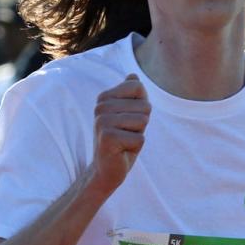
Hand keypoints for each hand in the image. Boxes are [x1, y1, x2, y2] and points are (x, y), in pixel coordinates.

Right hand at [90, 74, 149, 193]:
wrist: (107, 169)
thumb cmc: (122, 140)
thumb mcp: (130, 114)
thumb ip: (132, 95)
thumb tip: (133, 75)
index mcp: (104, 98)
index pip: (139, 87)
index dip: (142, 107)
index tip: (129, 120)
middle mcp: (100, 107)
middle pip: (144, 106)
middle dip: (141, 124)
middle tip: (126, 134)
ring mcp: (102, 122)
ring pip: (143, 121)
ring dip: (138, 135)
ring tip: (124, 142)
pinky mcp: (107, 138)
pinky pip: (140, 138)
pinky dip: (136, 147)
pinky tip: (122, 151)